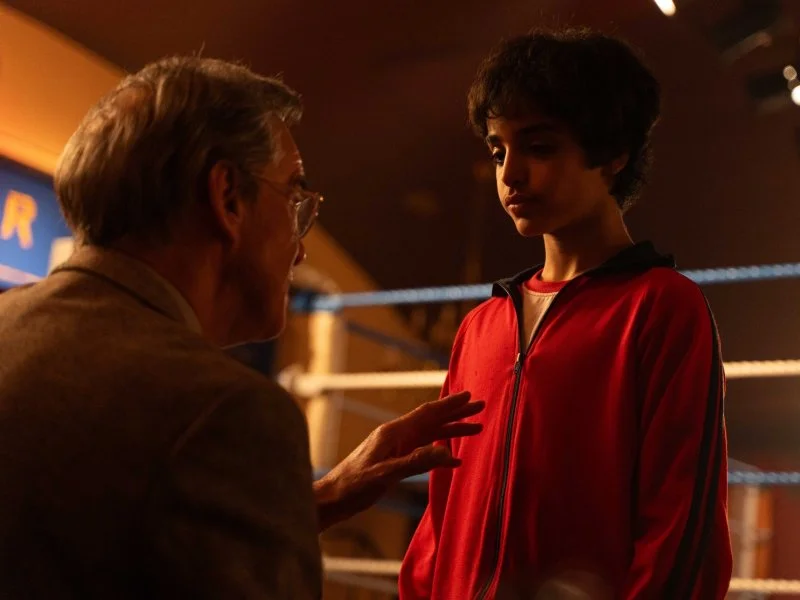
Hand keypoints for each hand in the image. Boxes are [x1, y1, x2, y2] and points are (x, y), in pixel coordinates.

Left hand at [314, 391, 483, 529]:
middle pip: (432, 420)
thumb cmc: (353, 486)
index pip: (426, 413)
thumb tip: (446, 451)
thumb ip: (415, 462)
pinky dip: (441, 453)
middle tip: (480, 407)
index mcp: (393, 433)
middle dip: (456, 413)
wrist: (332, 499)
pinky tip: (454, 459)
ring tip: (475, 428)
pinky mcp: (394, 460)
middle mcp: (396, 436)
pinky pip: (423, 451)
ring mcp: (395, 447)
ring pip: (430, 434)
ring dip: (452, 430)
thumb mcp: (385, 475)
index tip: (469, 395)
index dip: (449, 404)